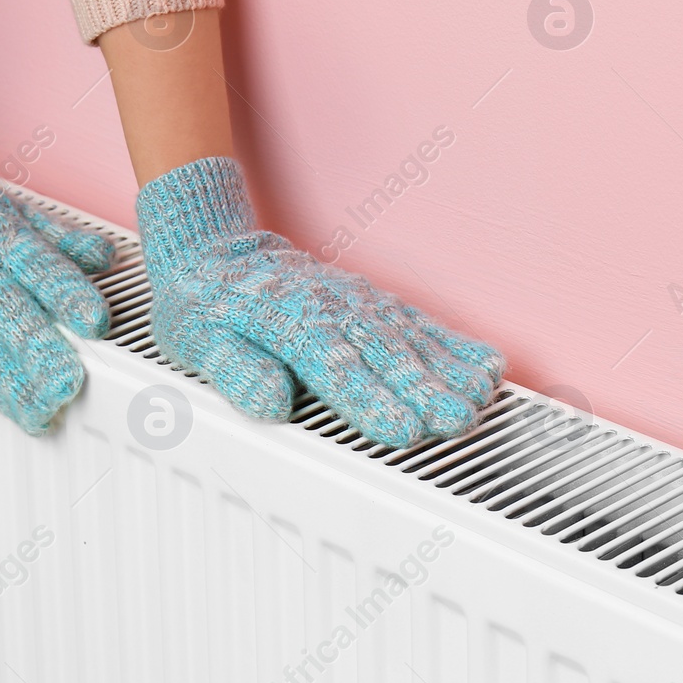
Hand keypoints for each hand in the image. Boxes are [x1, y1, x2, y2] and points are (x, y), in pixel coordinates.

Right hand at [0, 126, 115, 432]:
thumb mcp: (8, 209)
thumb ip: (62, 237)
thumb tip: (107, 255)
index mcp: (2, 242)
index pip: (41, 268)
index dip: (69, 295)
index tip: (95, 320)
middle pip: (12, 318)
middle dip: (40, 352)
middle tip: (68, 382)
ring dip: (16, 388)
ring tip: (46, 412)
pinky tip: (11, 410)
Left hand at [136, 157, 504, 446]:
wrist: (215, 253)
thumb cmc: (205, 306)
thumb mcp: (196, 340)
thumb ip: (236, 369)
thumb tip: (269, 399)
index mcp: (285, 323)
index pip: (334, 367)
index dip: (369, 399)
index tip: (400, 428)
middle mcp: (331, 310)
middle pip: (384, 354)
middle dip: (423, 390)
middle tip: (455, 422)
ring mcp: (358, 304)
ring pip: (411, 338)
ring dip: (449, 370)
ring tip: (480, 398)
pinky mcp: (375, 304)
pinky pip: (421, 324)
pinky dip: (457, 346)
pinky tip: (486, 367)